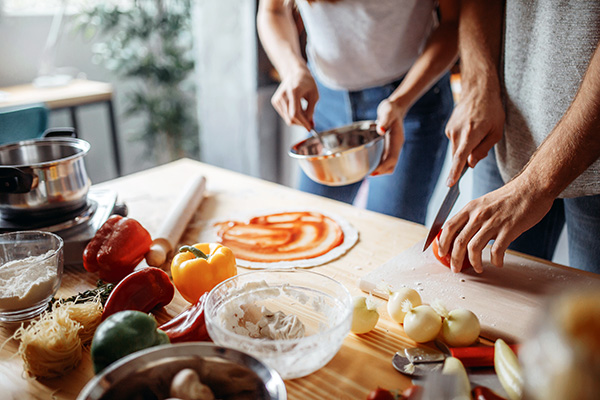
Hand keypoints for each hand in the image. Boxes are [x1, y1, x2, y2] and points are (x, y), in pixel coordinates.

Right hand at [271, 66, 317, 130]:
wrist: (295, 73)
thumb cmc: (307, 83)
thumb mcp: (314, 95)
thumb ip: (311, 110)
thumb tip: (309, 123)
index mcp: (293, 92)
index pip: (295, 113)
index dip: (303, 122)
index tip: (310, 128)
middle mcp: (282, 95)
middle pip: (291, 118)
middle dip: (301, 123)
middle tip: (310, 124)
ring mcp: (277, 99)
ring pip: (287, 118)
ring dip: (298, 120)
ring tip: (306, 113)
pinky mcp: (275, 101)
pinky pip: (285, 115)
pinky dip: (292, 116)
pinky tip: (298, 109)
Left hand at [372, 98, 405, 174]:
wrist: (395, 108)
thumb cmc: (391, 110)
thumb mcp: (388, 112)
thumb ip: (385, 120)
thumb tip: (381, 130)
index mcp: (397, 140)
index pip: (392, 158)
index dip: (383, 167)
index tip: (373, 171)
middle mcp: (396, 146)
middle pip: (391, 165)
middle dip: (381, 171)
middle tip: (367, 174)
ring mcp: (393, 147)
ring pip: (389, 164)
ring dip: (380, 170)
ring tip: (367, 172)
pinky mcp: (388, 147)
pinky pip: (385, 160)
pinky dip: (379, 165)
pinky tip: (369, 164)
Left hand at [437, 176, 553, 271]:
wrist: (533, 188)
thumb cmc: (510, 196)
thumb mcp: (484, 202)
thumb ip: (473, 216)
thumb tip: (462, 233)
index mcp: (471, 208)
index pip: (448, 227)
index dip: (442, 243)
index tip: (442, 253)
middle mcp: (479, 215)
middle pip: (458, 241)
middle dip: (454, 259)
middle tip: (455, 268)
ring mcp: (493, 222)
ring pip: (474, 248)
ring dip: (474, 263)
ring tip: (478, 268)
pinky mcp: (509, 229)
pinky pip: (497, 251)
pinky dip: (495, 261)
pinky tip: (497, 263)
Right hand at [444, 88, 503, 185]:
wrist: (478, 90)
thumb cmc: (492, 110)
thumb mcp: (496, 131)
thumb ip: (484, 149)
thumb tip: (471, 164)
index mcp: (471, 134)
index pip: (460, 157)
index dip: (455, 172)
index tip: (449, 184)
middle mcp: (457, 132)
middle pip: (457, 156)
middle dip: (467, 159)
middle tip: (482, 145)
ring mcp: (450, 130)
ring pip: (456, 149)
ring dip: (465, 149)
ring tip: (478, 132)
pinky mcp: (448, 128)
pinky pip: (455, 142)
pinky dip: (462, 141)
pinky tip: (471, 128)